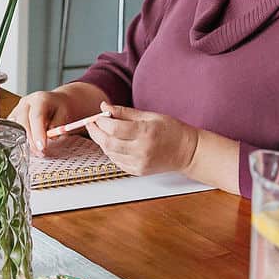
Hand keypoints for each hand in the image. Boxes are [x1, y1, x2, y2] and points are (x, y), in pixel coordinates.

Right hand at [11, 88, 90, 156]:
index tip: (42, 147)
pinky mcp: (12, 117)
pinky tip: (31, 143)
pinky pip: (13, 131)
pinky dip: (21, 140)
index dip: (38, 133)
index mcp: (40, 99)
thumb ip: (58, 125)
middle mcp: (25, 103)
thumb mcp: (65, 115)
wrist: (54, 102)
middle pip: (23, 124)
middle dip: (32, 142)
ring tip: (38, 149)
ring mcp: (17, 110)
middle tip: (42, 153)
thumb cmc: (60, 108)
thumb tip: (50, 136)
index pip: (36, 117)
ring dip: (26, 142)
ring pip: (16, 130)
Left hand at [84, 102, 200, 176]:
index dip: (101, 121)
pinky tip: (114, 143)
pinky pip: (116, 161)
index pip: (114, 128)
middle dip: (95, 132)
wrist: (187, 152)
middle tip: (91, 123)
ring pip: (110, 153)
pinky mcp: (138, 171)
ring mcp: (139, 163)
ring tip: (103, 132)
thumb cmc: (171, 131)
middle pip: (108, 142)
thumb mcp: (150, 115)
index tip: (97, 115)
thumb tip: (104, 106)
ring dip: (102, 142)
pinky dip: (111, 152)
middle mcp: (142, 150)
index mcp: (146, 133)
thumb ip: (125, 112)